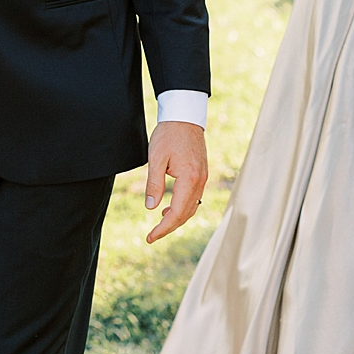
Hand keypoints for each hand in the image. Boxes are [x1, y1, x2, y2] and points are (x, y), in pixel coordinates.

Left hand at [145, 119, 208, 243]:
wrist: (184, 116)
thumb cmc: (168, 134)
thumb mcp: (155, 158)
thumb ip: (154, 184)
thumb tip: (150, 207)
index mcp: (189, 179)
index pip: (177, 213)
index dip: (163, 228)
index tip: (150, 237)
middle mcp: (200, 182)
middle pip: (186, 214)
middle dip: (169, 227)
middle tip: (152, 236)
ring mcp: (203, 178)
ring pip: (192, 208)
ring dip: (177, 219)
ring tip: (159, 225)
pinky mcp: (201, 174)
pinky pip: (194, 198)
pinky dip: (183, 208)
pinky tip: (169, 208)